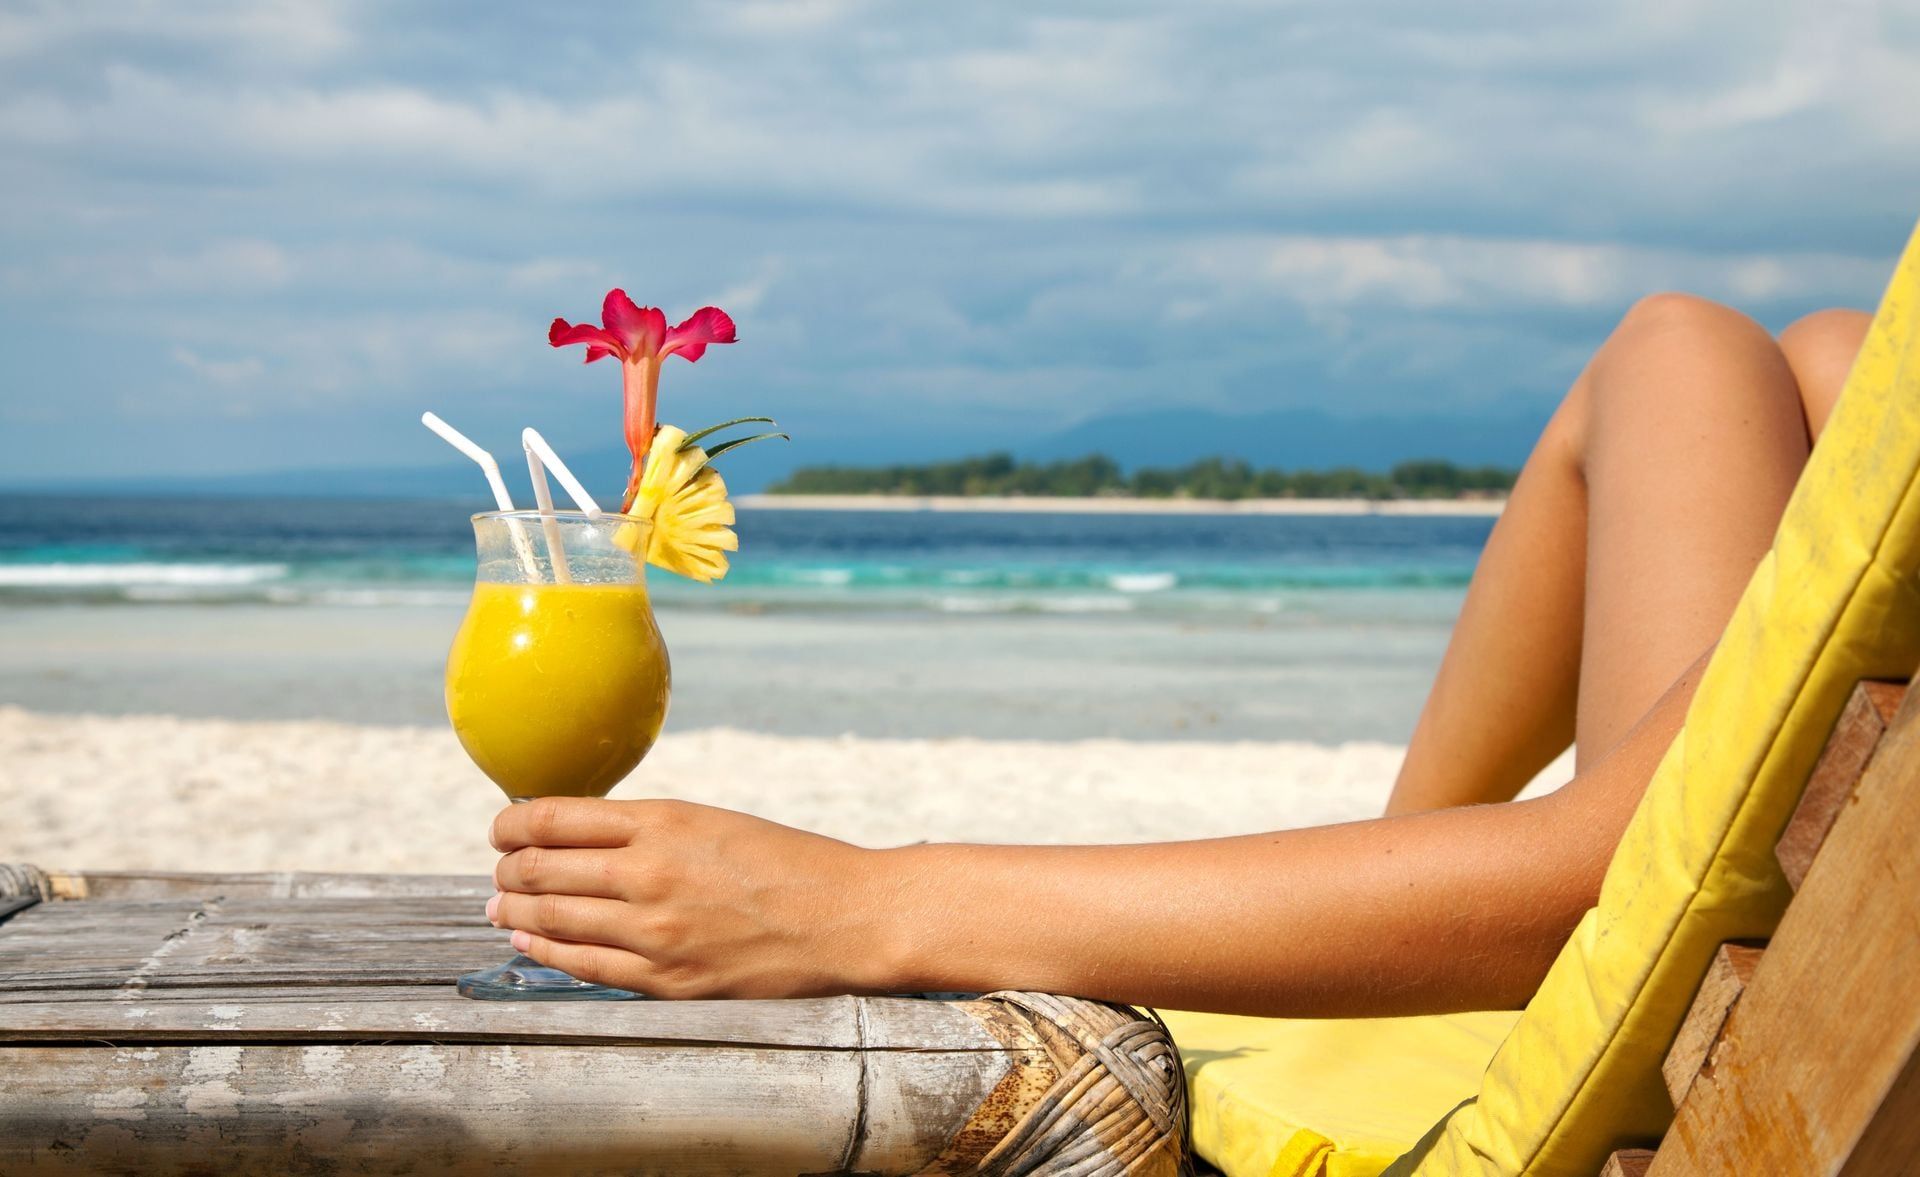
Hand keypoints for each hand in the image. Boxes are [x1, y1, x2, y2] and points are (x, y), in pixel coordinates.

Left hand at [487, 796, 900, 998]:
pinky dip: (545, 951)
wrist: (846, 917)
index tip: (501, 828)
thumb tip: (576, 835)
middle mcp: (649, 874)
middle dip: (507, 870)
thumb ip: (645, 829)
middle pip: (539, 870)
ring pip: (550, 920)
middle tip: (500, 871)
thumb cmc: (785, 862)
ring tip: (500, 907)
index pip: (551, 818)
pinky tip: (529, 942)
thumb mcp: (712, 821)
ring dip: (514, 912)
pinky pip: (582, 967)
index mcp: (663, 822)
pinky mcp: (667, 981)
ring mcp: (655, 933)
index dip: (510, 824)